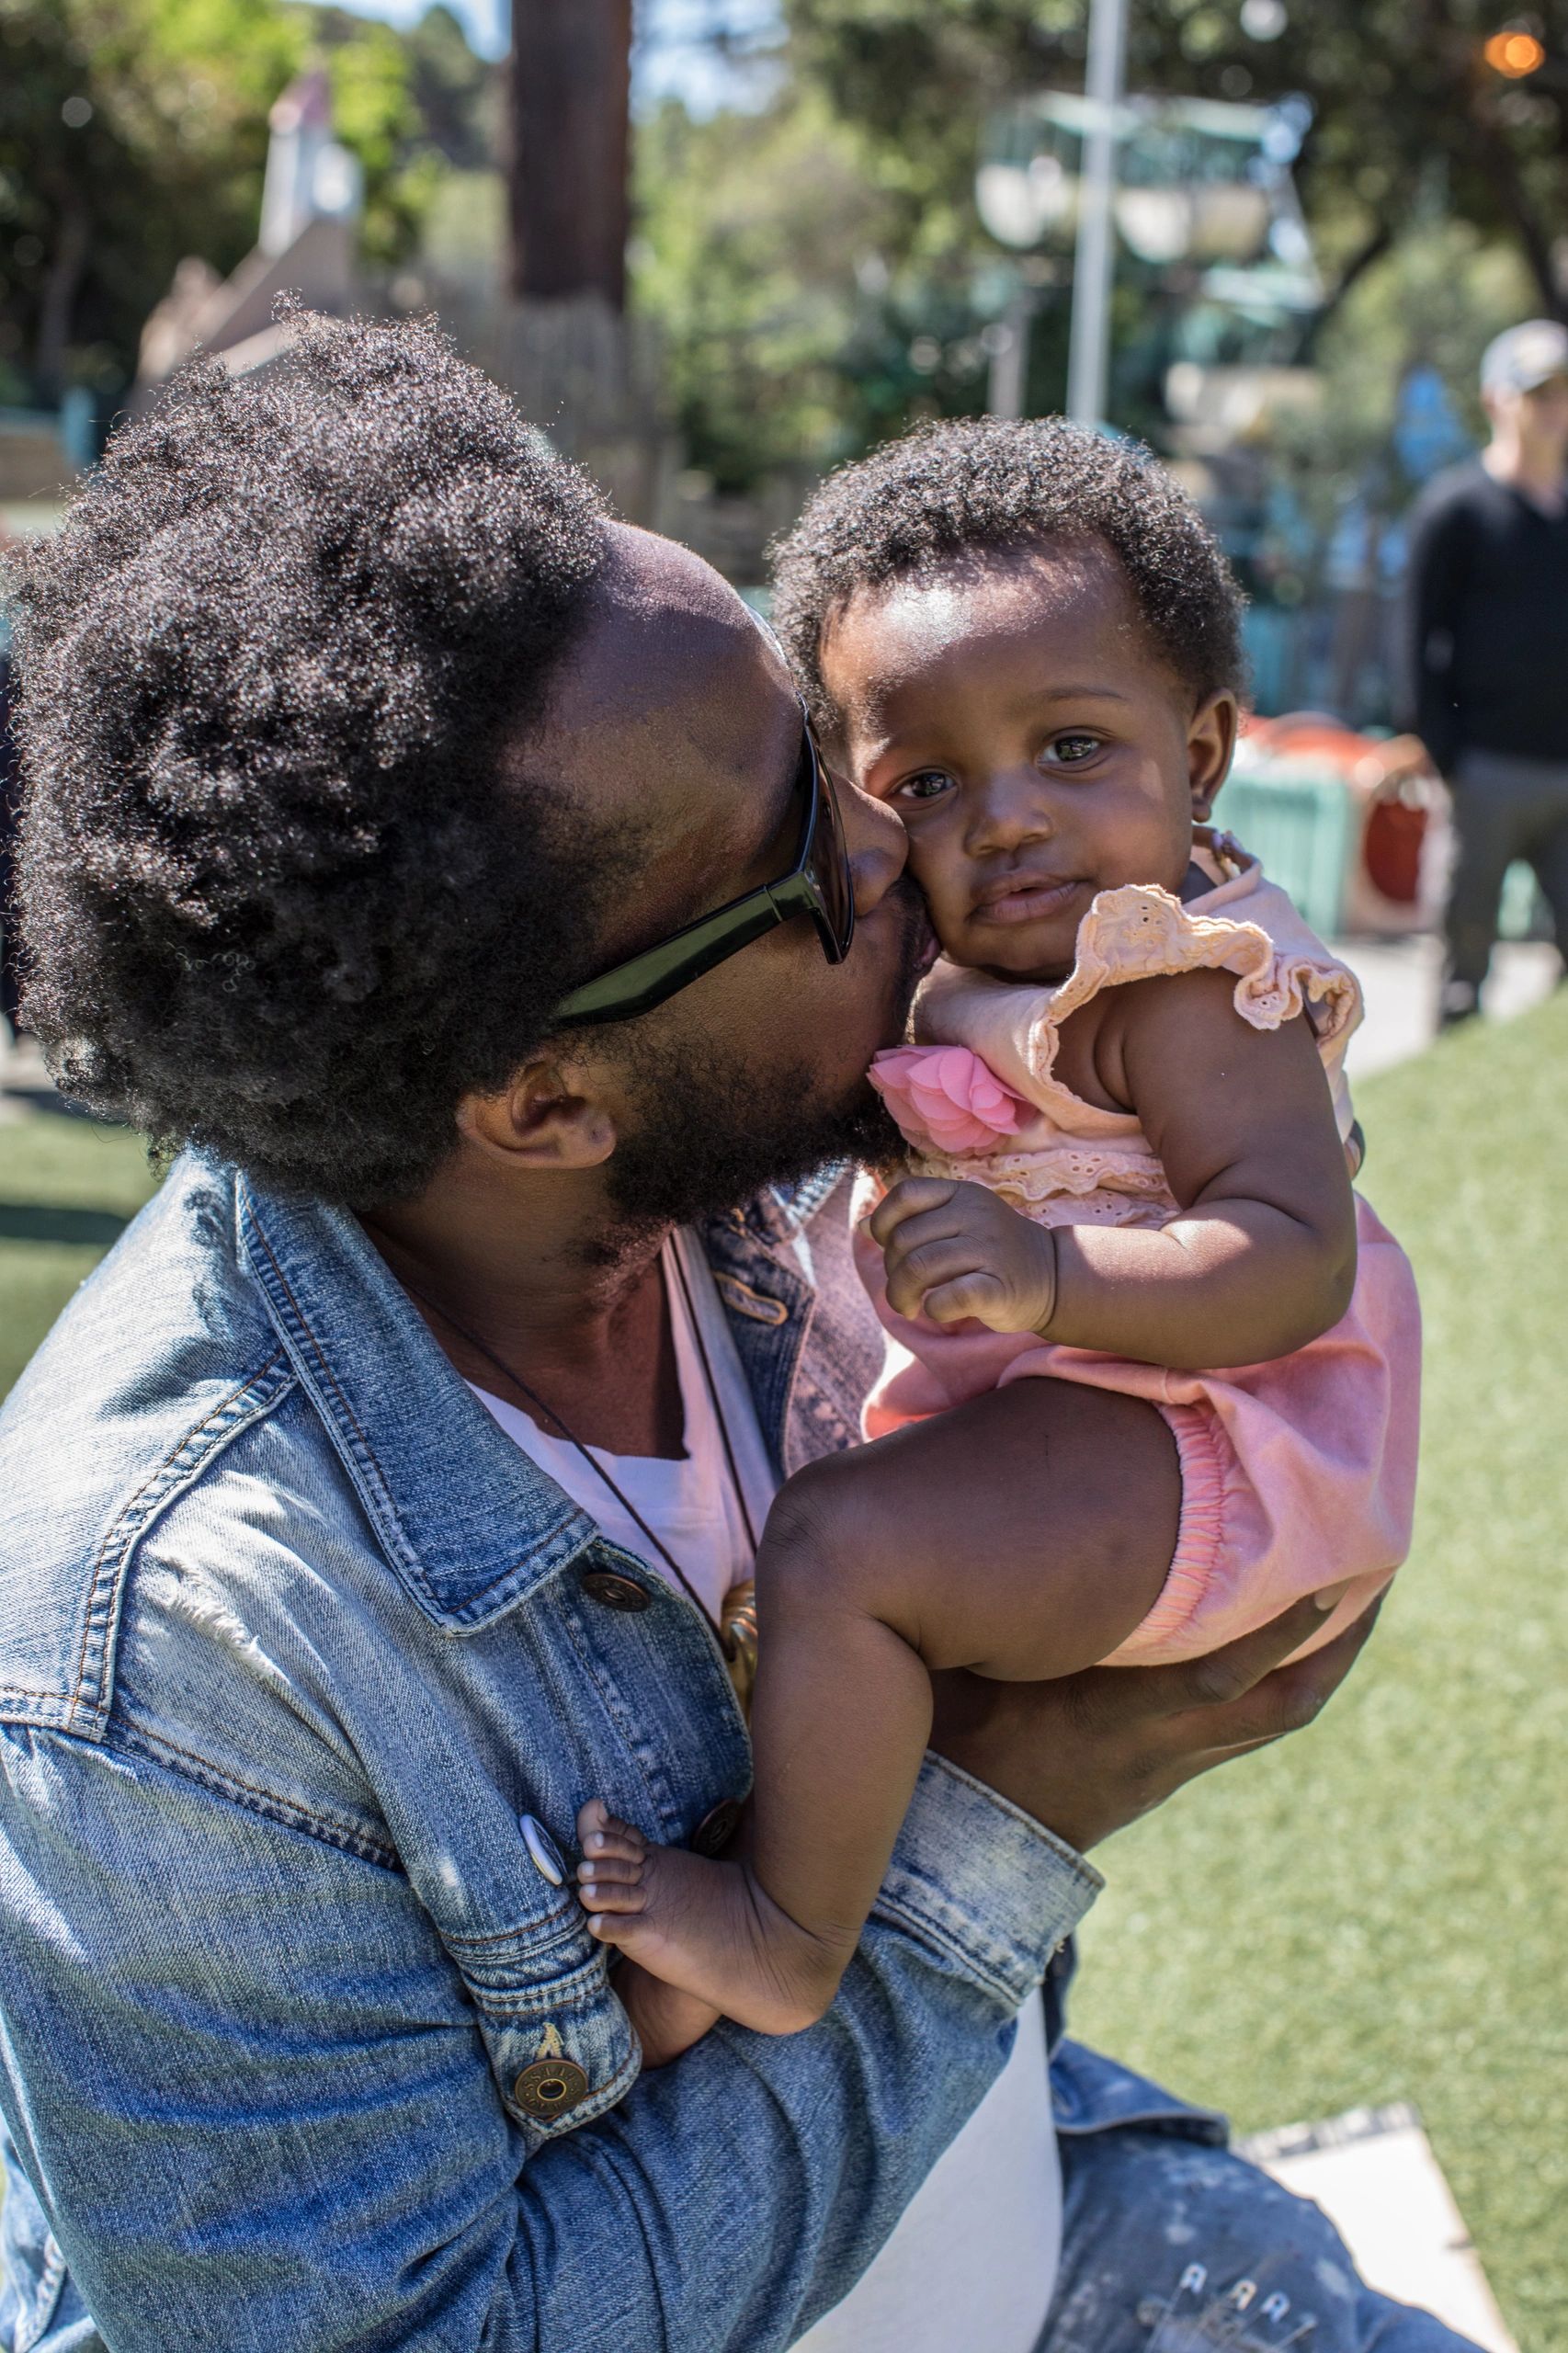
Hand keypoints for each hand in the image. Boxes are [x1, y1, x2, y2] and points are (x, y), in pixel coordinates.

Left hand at [870, 1176, 1057, 1333]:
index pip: (905, 1193)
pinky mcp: (999, 1286)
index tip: (886, 1246)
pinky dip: (933, 1309)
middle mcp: (976, 1215)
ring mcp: (989, 1249)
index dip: (883, 1221)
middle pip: (905, 1240)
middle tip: (903, 1292)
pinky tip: (938, 1310)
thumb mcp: (958, 1222)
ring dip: (903, 1295)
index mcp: (962, 1194)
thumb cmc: (993, 1252)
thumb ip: (914, 1221)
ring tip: (910, 1306)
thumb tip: (862, 1227)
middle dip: (891, 1272)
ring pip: (919, 1267)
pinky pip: (948, 1297)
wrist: (1054, 1277)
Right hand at [928, 1593, 1380, 1853]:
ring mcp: (1172, 1767)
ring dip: (1324, 1662)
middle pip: (1279, 1706)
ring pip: (1274, 1718)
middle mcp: (1162, 1747)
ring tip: (1358, 1598)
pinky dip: (1280, 1676)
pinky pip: (1248, 1724)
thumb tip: (987, 1525)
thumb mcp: (968, 1671)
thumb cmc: (959, 1743)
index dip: (1275, 1631)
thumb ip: (995, 1612)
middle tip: (1377, 1577)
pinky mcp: (1170, 1773)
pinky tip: (1296, 1637)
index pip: (1214, 1680)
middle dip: (1337, 1644)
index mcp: (1115, 1718)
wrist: (971, 1855)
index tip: (1323, 1577)